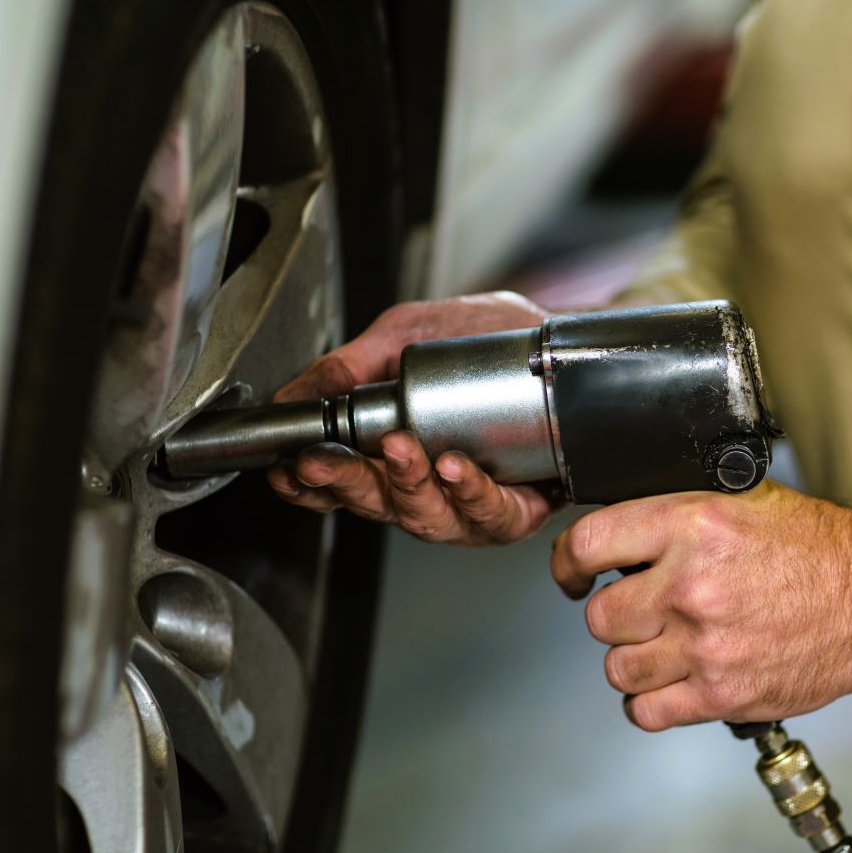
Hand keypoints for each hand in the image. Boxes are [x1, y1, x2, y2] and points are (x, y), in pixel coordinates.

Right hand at [267, 291, 559, 545]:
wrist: (561, 340)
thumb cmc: (490, 340)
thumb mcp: (408, 335)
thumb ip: (350, 365)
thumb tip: (292, 395)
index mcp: (394, 453)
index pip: (341, 483)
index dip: (311, 483)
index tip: (291, 469)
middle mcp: (429, 488)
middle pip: (376, 504)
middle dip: (346, 482)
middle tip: (325, 459)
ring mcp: (470, 505)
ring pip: (427, 517)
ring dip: (407, 484)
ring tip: (400, 449)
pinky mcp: (516, 511)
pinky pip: (489, 516)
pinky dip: (469, 492)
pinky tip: (454, 465)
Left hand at [549, 482, 851, 730]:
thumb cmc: (815, 546)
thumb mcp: (738, 500)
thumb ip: (673, 515)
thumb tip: (615, 537)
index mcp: (691, 526)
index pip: (587, 545)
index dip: (568, 563)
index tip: (571, 574)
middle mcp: (692, 586)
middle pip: (598, 617)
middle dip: (614, 613)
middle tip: (640, 608)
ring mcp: (706, 646)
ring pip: (617, 668)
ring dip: (633, 657)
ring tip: (661, 644)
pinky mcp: (724, 694)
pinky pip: (648, 712)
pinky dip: (651, 701)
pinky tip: (671, 682)